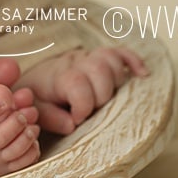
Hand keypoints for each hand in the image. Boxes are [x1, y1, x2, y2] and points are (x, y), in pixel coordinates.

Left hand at [13, 44, 148, 134]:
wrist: (34, 79)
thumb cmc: (37, 98)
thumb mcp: (35, 110)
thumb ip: (50, 118)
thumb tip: (72, 125)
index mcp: (59, 76)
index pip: (77, 83)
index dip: (82, 106)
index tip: (77, 119)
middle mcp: (76, 62)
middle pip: (100, 69)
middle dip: (100, 96)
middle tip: (91, 110)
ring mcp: (90, 58)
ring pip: (112, 59)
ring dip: (114, 82)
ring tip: (104, 99)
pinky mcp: (100, 57)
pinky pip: (122, 53)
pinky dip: (134, 62)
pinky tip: (142, 74)